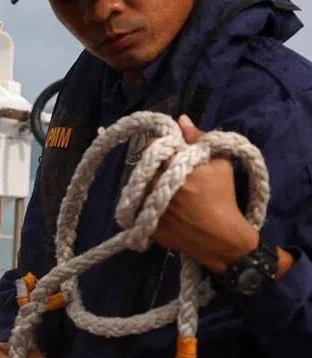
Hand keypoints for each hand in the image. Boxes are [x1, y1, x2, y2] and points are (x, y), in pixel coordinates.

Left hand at [150, 115, 259, 272]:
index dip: (160, 150)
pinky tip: (156, 207)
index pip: (153, 149)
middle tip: (167, 175)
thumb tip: (182, 119)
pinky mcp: (146, 226)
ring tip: (163, 192)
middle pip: (143, 169)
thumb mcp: (219, 164)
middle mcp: (158, 187)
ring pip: (136, 189)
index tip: (168, 154)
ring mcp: (149, 208)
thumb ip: (198, 139)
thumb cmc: (223, 198)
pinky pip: (134, 210)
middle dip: (153, 169)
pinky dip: (142, 206)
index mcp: (175, 168)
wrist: (222, 238)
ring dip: (146, 186)